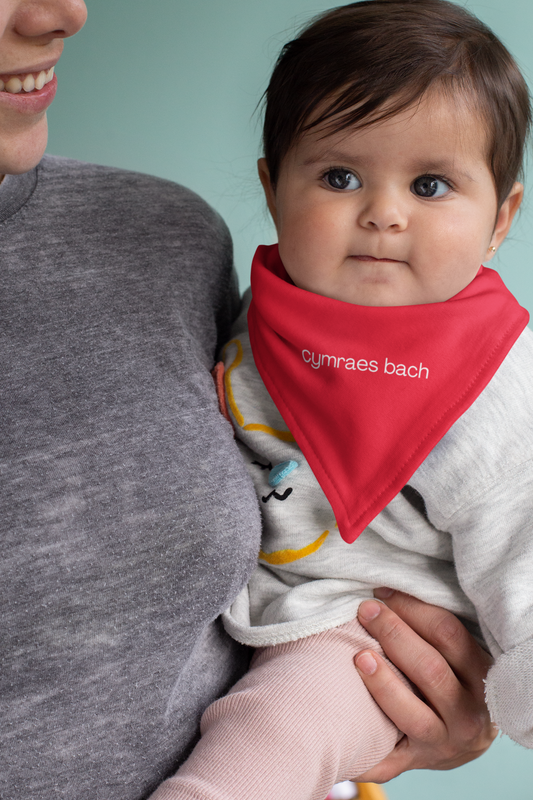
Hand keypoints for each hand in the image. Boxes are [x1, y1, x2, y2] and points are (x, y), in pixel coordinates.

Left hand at [353, 589, 496, 782]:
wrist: (464, 740)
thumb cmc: (453, 680)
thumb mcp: (458, 656)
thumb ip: (434, 630)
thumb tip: (387, 589)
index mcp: (480, 676)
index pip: (448, 634)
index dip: (413, 608)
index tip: (382, 592)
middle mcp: (467, 713)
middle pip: (429, 669)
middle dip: (393, 634)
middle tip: (364, 610)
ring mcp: (443, 743)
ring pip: (412, 714)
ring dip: (383, 683)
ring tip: (359, 657)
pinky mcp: (416, 763)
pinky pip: (389, 755)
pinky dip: (364, 741)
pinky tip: (341, 718)